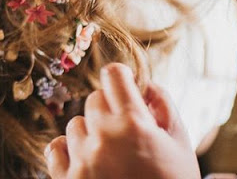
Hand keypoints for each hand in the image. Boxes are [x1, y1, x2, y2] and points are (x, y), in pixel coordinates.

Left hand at [45, 63, 200, 178]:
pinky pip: (56, 147)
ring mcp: (82, 160)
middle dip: (110, 109)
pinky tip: (87, 162)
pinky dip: (69, 151)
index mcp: (134, 124)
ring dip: (91, 133)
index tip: (126, 88)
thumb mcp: (180, 146)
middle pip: (94, 98)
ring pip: (76, 123)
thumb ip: (165, 106)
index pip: (113, 74)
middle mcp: (104, 137)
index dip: (122, 78)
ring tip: (111, 156)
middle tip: (126, 133)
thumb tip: (145, 84)